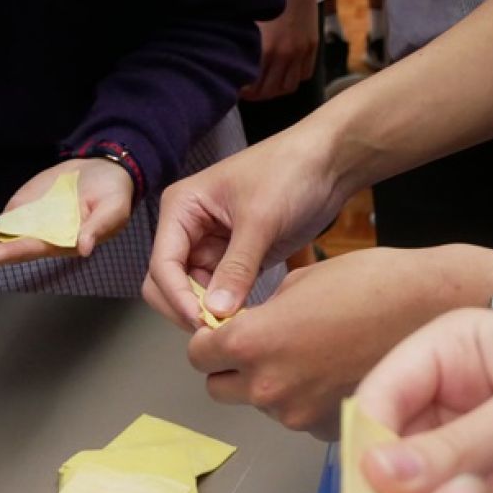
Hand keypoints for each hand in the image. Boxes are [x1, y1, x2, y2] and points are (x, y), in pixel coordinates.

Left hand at [0, 158, 132, 274]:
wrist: (103, 171)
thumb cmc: (114, 194)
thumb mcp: (114, 210)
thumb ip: (98, 228)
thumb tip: (85, 248)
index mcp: (66, 242)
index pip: (38, 249)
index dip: (17, 252)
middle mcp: (46, 238)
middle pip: (15, 249)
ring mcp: (32, 225)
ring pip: (4, 240)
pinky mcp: (23, 210)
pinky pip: (2, 222)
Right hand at [144, 125, 343, 327]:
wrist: (329, 163)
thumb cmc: (290, 170)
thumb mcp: (260, 219)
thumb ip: (236, 267)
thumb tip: (216, 310)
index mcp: (182, 208)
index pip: (163, 264)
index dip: (178, 297)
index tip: (203, 322)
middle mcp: (191, 229)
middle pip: (169, 283)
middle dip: (188, 307)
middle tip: (220, 329)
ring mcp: (214, 246)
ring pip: (196, 293)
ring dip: (213, 312)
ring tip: (241, 326)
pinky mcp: (239, 259)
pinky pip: (224, 292)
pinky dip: (233, 308)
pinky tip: (251, 319)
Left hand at [185, 245, 492, 436]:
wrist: (433, 309)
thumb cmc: (372, 283)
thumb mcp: (299, 280)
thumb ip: (260, 313)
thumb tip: (245, 326)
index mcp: (252, 343)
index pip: (197, 353)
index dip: (210, 338)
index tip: (226, 329)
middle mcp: (268, 387)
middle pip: (218, 387)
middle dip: (232, 367)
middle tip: (264, 344)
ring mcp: (299, 414)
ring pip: (260, 404)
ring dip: (272, 384)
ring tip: (313, 355)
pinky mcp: (329, 429)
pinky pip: (299, 416)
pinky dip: (307, 400)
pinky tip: (336, 373)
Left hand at [241, 1, 319, 100]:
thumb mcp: (247, 19)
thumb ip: (242, 44)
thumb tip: (232, 63)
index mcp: (264, 49)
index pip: (253, 87)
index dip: (244, 93)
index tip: (238, 89)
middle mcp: (283, 55)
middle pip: (271, 91)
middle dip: (259, 95)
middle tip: (250, 91)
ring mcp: (300, 51)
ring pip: (289, 87)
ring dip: (277, 89)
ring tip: (268, 84)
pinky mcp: (312, 45)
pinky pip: (305, 74)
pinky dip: (295, 78)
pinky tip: (285, 71)